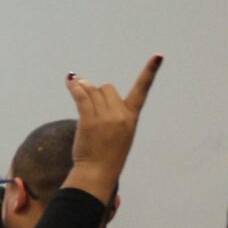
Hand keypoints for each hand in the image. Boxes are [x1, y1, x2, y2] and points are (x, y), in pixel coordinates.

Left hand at [63, 54, 161, 196]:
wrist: (98, 171)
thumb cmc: (107, 153)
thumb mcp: (119, 132)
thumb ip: (110, 111)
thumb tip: (88, 86)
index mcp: (132, 117)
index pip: (142, 90)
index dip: (150, 72)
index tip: (158, 56)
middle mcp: (121, 114)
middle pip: (107, 88)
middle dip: (97, 92)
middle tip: (90, 103)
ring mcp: (105, 118)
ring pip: (92, 91)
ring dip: (83, 88)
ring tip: (76, 87)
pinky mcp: (89, 121)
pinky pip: (81, 97)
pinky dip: (74, 88)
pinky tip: (70, 82)